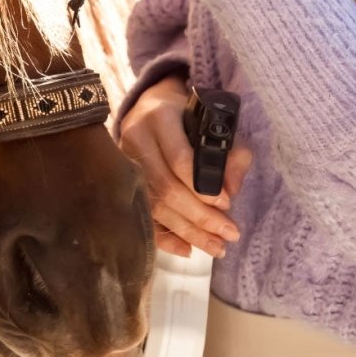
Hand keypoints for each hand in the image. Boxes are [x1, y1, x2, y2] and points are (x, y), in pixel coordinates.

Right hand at [119, 75, 252, 257]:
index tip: (226, 204)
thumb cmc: (188, 116)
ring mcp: (125, 161)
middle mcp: (137, 139)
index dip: (202, 186)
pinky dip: (165, 237)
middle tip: (228, 235)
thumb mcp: (213, 122)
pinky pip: (143, 215)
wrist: (151, 107)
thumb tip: (232, 190)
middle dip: (200, 216)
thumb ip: (232, 152)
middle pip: (166, 187)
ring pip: (155, 205)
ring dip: (187, 231)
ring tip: (216, 247)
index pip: (179, 158)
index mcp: (161, 117)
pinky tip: (186, 249)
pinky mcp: (122, 180)